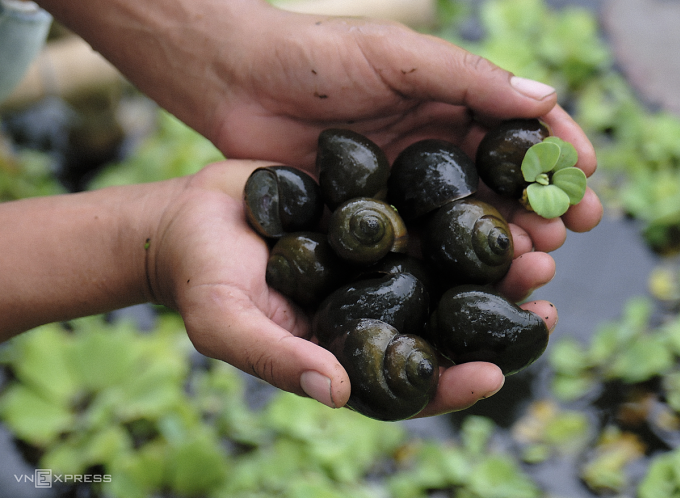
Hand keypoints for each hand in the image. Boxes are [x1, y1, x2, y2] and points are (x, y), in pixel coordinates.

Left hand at [41, 0, 601, 282]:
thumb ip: (466, 78)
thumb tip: (545, 100)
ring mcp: (402, 183)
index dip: (557, 152)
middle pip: (499, 179)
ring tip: (533, 256)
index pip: (517, 127)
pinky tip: (470, 275)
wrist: (238, 84)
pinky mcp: (369, 214)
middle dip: (539, 204)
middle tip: (566, 233)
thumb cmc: (316, 57)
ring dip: (501, 236)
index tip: (590, 178)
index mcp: (446, 100)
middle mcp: (431, 145)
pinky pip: (417, 238)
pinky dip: (447, 256)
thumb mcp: (396, 57)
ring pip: (464, 214)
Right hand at [149, 160, 558, 416]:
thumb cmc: (200, 277)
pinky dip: (458, 215)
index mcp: (342, 349)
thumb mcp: (226, 322)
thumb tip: (338, 393)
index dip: (449, 386)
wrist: (190, 216)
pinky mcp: (373, 219)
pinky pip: (423, 220)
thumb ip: (277, 360)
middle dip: (494, 320)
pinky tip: (491, 198)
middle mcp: (369, 309)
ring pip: (445, 272)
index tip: (489, 376)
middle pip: (441, 326)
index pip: (405, 383)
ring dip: (493, 264)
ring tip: (535, 248)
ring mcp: (374, 264)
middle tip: (542, 300)